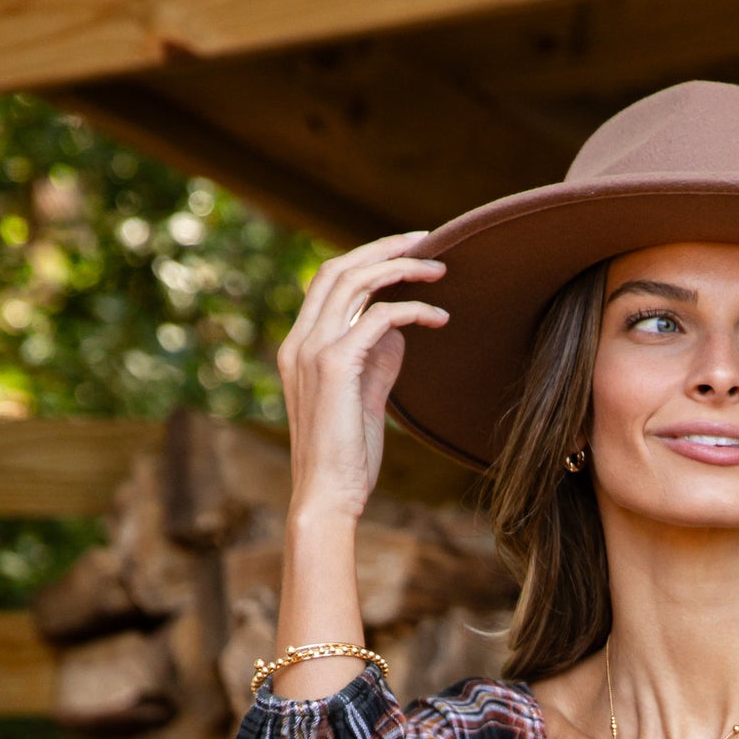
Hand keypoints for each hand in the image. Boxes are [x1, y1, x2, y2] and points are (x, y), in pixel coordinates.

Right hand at [277, 232, 450, 521]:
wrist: (327, 498)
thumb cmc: (347, 460)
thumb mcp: (363, 401)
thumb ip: (376, 362)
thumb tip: (399, 330)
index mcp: (299, 347)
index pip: (328, 282)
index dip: (367, 259)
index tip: (406, 252)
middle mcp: (299, 342)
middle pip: (339, 268)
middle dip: (384, 247)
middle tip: (428, 240)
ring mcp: (312, 351)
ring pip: (356, 282)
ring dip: (402, 268)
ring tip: (440, 270)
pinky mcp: (335, 366)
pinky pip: (378, 317)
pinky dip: (412, 309)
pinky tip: (439, 318)